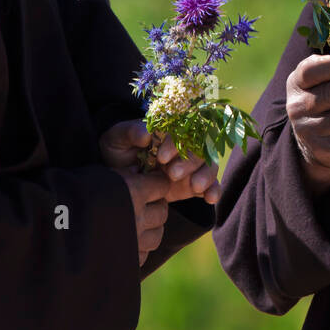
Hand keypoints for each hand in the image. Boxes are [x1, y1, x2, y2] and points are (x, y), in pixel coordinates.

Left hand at [101, 121, 220, 265]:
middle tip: (173, 173)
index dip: (174, 143)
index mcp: (167, 131)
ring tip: (195, 187)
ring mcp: (190, 166)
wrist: (117, 177)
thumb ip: (129, 132)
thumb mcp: (116, 138)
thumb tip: (146, 135)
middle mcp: (183, 146)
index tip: (161, 156)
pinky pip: (210, 186)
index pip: (180, 131)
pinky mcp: (193, 184)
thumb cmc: (117, 151)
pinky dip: (213, 190)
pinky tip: (210, 198)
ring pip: (208, 165)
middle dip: (189, 162)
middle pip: (198, 148)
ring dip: (206, 175)